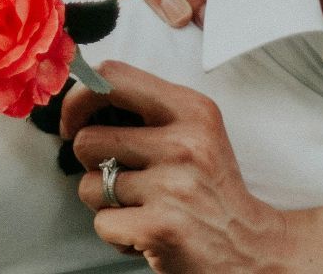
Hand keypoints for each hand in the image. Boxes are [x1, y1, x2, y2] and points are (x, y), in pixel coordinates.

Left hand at [63, 60, 294, 273]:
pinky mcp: (160, 227)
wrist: (249, 246)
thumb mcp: (195, 131)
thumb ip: (147, 111)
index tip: (73, 123)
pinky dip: (116, 233)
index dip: (78, 99)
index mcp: (191, 108)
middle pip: (88, 139)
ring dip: (104, 203)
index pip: (112, 77)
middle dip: (91, 164)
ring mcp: (172, 185)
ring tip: (139, 206)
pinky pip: (102, 224)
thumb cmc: (209, 187)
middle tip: (119, 177)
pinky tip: (145, 231)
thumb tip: (79, 100)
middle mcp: (184, 142)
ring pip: (89, 186)